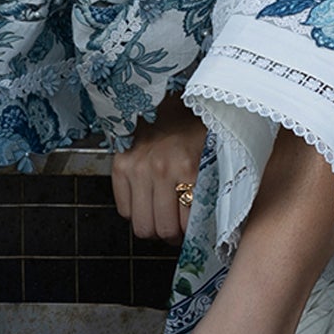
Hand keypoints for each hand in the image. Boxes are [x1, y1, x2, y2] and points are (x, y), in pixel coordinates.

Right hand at [110, 90, 207, 243]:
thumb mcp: (214, 154)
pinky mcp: (119, 165)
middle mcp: (160, 169)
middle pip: (161, 230)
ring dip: (153, 226)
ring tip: (162, 217)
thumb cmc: (196, 127)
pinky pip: (123, 210)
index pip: (187, 225)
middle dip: (172, 235)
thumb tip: (214, 224)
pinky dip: (135, 211)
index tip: (194, 230)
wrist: (168, 98)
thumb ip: (212, 187)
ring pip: (141, 225)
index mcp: (188, 167)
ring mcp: (136, 168)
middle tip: (178, 227)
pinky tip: (147, 201)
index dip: (192, 234)